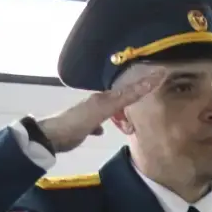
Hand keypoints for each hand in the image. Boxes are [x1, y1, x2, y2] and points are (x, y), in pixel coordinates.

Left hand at [35, 70, 162, 152]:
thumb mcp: (100, 110)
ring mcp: (88, 114)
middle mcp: (96, 102)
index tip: (161, 74)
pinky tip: (104, 130)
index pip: (129, 89)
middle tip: (147, 105)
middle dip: (133, 100)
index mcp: (102, 98)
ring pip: (110, 110)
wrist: (50, 137)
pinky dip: (105, 124)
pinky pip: (98, 122)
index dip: (145, 84)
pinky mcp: (82, 126)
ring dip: (121, 114)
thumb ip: (120, 100)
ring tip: (129, 124)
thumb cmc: (75, 123)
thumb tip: (141, 86)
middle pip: (120, 98)